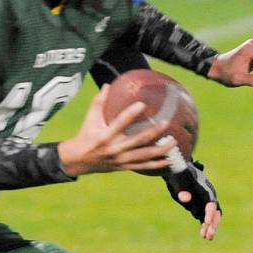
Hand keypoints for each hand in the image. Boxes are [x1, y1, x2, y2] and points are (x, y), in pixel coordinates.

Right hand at [57, 86, 176, 176]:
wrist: (78, 160)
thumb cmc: (85, 135)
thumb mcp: (89, 119)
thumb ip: (99, 102)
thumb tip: (108, 85)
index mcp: (104, 136)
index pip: (119, 123)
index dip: (131, 114)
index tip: (143, 104)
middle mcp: (114, 149)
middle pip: (137, 140)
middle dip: (154, 132)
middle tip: (167, 122)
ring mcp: (120, 160)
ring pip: (144, 156)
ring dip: (160, 150)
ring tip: (173, 142)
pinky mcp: (124, 167)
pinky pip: (143, 166)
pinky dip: (157, 164)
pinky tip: (169, 161)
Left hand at [164, 160, 221, 239]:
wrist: (176, 171)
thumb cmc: (177, 175)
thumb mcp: (177, 182)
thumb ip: (182, 190)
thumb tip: (186, 199)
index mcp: (205, 188)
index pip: (211, 202)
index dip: (209, 213)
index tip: (206, 222)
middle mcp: (208, 196)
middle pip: (215, 211)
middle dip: (213, 223)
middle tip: (209, 235)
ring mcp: (205, 202)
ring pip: (212, 216)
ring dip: (210, 227)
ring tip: (206, 237)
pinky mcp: (200, 206)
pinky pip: (205, 218)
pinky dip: (205, 226)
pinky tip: (203, 235)